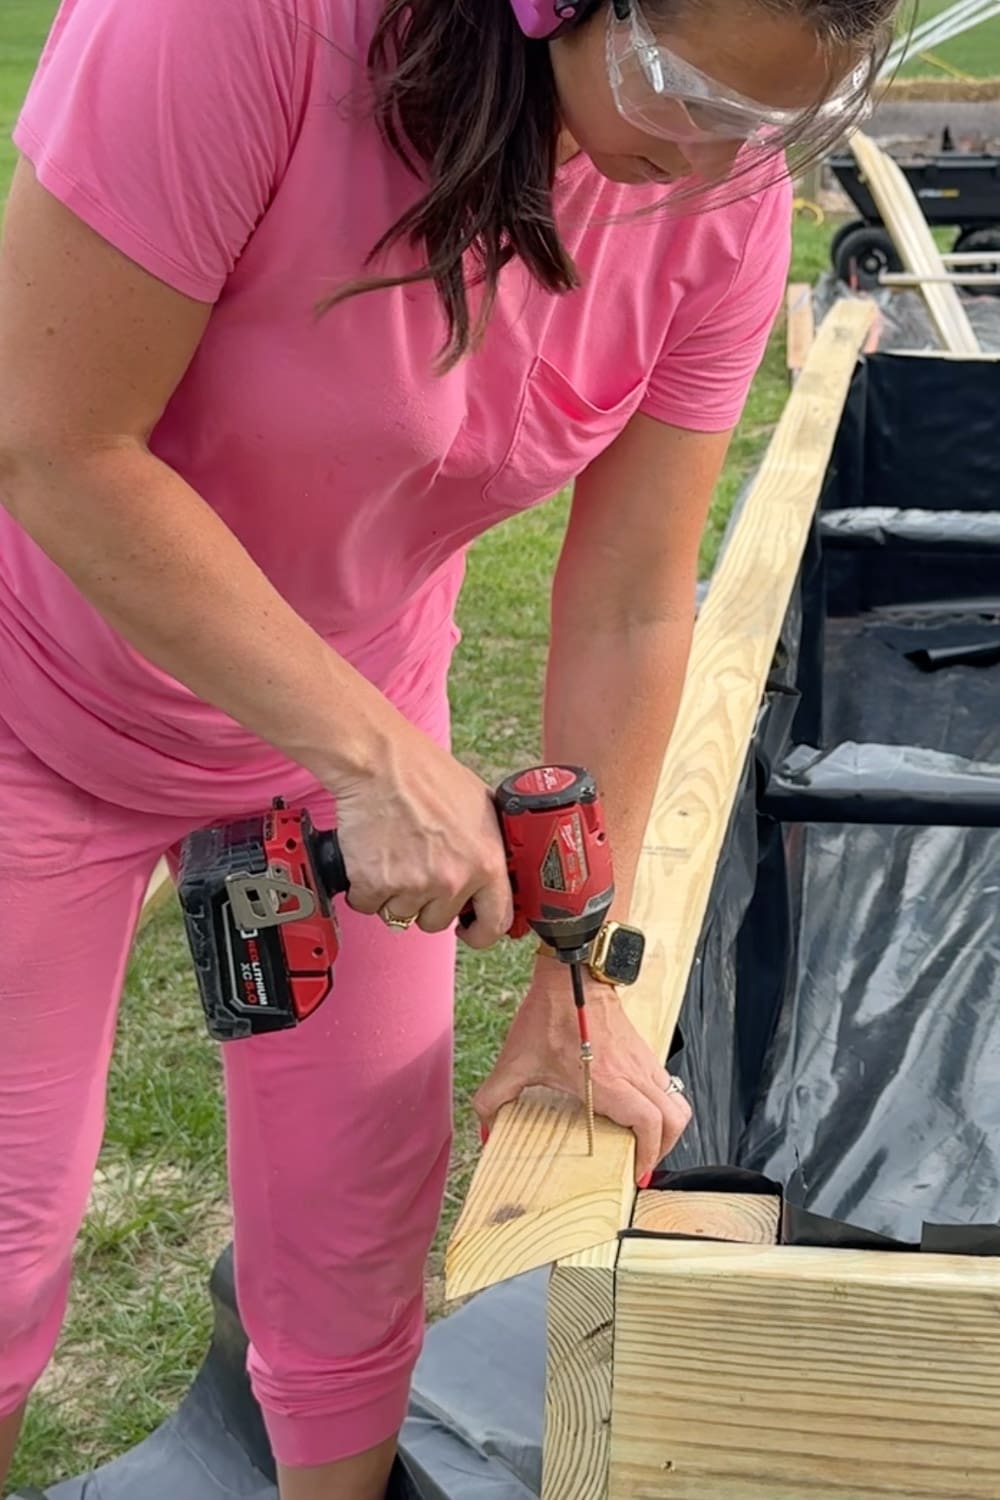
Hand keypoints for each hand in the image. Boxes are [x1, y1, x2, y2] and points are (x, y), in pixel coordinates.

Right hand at [331, 718, 512, 946]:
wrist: (381, 762)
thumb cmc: (428, 774)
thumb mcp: (481, 806)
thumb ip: (489, 845)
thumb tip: (495, 869)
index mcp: (486, 862)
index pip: (495, 922)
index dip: (480, 932)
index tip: (469, 931)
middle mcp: (453, 880)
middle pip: (438, 922)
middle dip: (426, 903)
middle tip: (416, 869)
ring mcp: (413, 885)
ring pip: (401, 915)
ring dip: (394, 894)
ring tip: (393, 854)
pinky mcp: (375, 883)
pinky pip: (368, 905)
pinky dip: (364, 887)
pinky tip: (372, 857)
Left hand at [473, 959, 691, 1181]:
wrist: (573, 973)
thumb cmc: (549, 1012)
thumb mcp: (515, 1059)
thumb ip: (493, 1097)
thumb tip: (484, 1127)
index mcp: (607, 1080)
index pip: (649, 1123)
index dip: (648, 1154)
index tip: (635, 1171)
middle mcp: (633, 1072)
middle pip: (675, 1118)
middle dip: (664, 1149)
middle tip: (642, 1163)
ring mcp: (643, 1060)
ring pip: (677, 1101)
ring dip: (667, 1127)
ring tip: (644, 1143)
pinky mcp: (644, 1051)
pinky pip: (666, 1086)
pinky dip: (661, 1106)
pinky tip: (635, 1112)